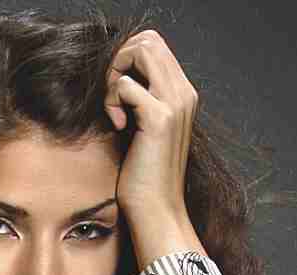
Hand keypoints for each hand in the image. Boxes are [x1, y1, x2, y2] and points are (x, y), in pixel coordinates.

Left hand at [103, 28, 198, 237]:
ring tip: (113, 108)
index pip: (154, 45)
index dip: (127, 58)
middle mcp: (184, 93)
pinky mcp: (159, 118)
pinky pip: (125, 84)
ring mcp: (175, 104)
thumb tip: (117, 75)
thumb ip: (140, 98)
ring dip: (115, 72)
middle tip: (112, 96)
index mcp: (183, 94)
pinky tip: (117, 126)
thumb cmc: (145, 177)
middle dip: (120, 59)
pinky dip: (112, 100)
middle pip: (148, 39)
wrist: (157, 212)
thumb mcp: (144, 128)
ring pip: (140, 50)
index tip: (116, 92)